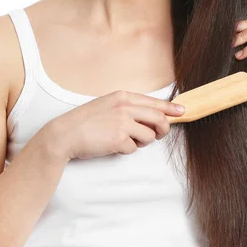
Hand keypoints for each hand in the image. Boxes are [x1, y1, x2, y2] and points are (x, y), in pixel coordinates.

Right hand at [46, 90, 184, 160]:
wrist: (65, 134)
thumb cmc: (84, 122)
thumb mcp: (106, 105)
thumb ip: (126, 108)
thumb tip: (149, 116)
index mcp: (122, 97)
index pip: (153, 102)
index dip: (170, 108)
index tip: (181, 111)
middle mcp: (125, 107)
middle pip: (158, 118)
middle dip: (163, 129)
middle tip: (159, 135)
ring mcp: (123, 122)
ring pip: (149, 136)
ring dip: (141, 142)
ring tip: (124, 140)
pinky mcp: (120, 138)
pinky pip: (134, 148)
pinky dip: (126, 150)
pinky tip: (112, 145)